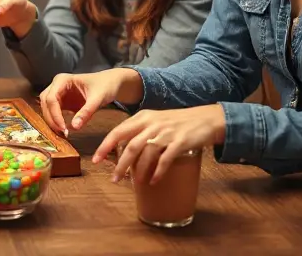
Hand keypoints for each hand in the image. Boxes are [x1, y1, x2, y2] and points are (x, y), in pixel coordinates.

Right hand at [38, 68, 141, 133]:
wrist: (111, 84)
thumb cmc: (105, 86)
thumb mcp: (97, 98)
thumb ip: (86, 112)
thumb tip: (74, 127)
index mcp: (63, 80)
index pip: (51, 98)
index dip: (54, 114)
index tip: (63, 128)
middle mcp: (57, 85)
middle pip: (46, 103)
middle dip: (51, 118)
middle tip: (62, 132)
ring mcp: (59, 93)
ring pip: (47, 108)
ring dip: (52, 120)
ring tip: (63, 132)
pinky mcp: (62, 102)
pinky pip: (54, 112)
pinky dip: (57, 121)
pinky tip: (64, 129)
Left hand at [95, 105, 225, 184]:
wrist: (206, 118)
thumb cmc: (177, 122)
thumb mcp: (155, 120)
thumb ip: (139, 131)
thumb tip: (121, 150)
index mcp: (143, 117)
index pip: (118, 131)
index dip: (106, 146)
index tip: (96, 159)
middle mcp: (152, 124)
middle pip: (131, 145)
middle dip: (120, 164)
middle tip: (113, 178)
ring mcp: (166, 133)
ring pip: (147, 153)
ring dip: (139, 171)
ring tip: (135, 183)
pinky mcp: (180, 142)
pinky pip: (165, 159)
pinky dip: (158, 171)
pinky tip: (153, 181)